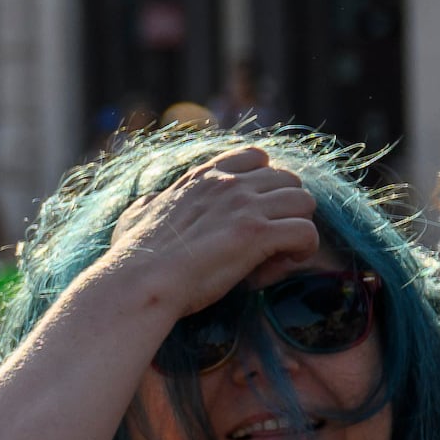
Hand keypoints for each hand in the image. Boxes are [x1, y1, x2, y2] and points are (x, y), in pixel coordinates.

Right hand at [85, 144, 329, 324]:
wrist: (139, 281)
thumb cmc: (132, 256)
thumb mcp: (136, 215)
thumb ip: (151, 203)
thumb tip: (150, 202)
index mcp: (204, 177)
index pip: (256, 157)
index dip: (266, 183)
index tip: (256, 211)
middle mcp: (229, 184)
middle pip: (289, 179)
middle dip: (286, 209)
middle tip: (271, 238)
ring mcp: (244, 207)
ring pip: (305, 201)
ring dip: (299, 227)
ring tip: (280, 253)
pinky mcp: (257, 234)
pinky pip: (307, 232)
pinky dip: (302, 251)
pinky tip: (283, 265)